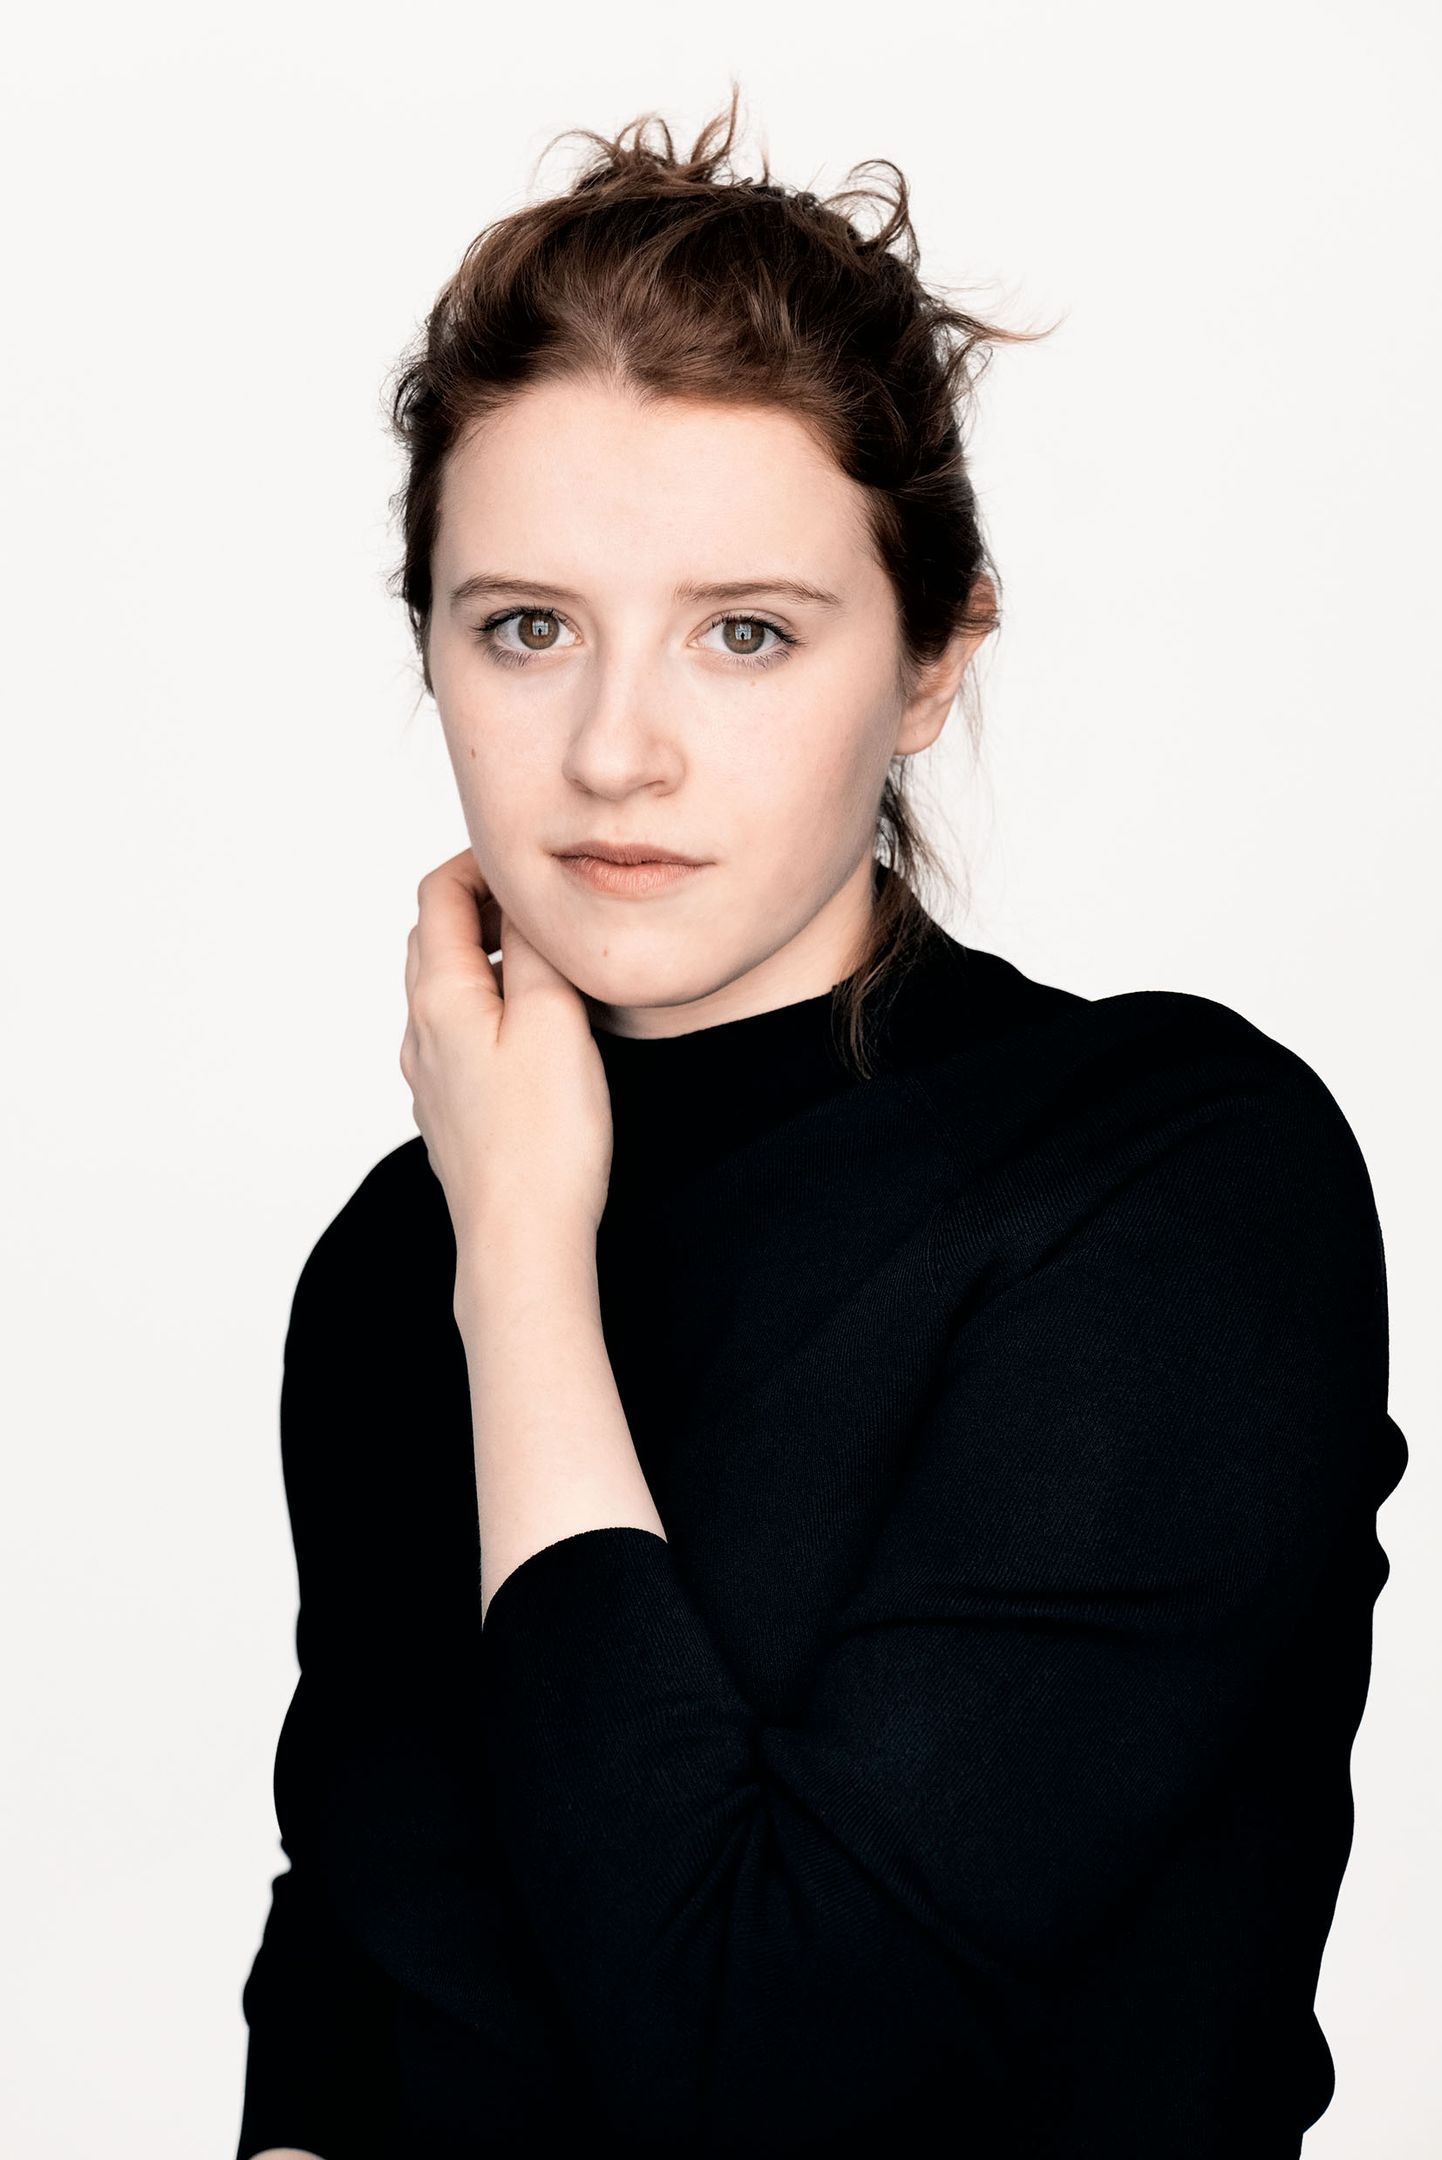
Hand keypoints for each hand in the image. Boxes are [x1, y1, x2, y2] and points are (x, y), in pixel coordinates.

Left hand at [400, 848, 613, 1249]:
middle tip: (542, 905)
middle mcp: (420, 1032)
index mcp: (440, 997)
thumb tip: (526, 900)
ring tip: (545, 963)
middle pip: (432, 938)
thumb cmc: (543, 1139)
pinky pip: (457, 1037)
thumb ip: (538, 950)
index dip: (480, 863)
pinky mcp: (449, 1113)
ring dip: (487, 960)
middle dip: (481, 906)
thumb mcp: (554, 1020)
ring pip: (444, 991)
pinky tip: (532, 1032)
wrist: (519, 1241)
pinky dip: (488, 1008)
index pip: (438, 895)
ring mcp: (429, 1077)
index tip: (530, 864)